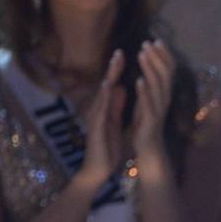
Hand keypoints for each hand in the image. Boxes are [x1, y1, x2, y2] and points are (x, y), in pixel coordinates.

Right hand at [76, 49, 125, 193]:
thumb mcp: (114, 122)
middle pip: (105, 85)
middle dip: (113, 69)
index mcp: (105, 109)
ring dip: (108, 78)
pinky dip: (103, 98)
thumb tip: (120, 87)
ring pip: (101, 95)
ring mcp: (95, 118)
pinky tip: (107, 87)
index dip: (117, 71)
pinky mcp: (95, 128)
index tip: (125, 55)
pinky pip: (100, 110)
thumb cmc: (106, 146)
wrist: (98, 169)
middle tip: (120, 52)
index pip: (111, 86)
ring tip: (114, 64)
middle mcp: (98, 110)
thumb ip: (116, 105)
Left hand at [131, 39, 175, 161]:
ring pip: (157, 86)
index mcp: (163, 95)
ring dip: (150, 68)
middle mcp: (164, 101)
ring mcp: (158, 111)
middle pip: (165, 75)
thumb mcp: (148, 102)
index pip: (168, 71)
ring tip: (143, 53)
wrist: (148, 151)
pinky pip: (148, 105)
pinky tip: (139, 79)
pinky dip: (145, 92)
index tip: (157, 40)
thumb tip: (148, 69)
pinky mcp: (150, 122)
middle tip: (148, 42)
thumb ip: (149, 86)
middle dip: (157, 57)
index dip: (164, 56)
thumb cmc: (146, 126)